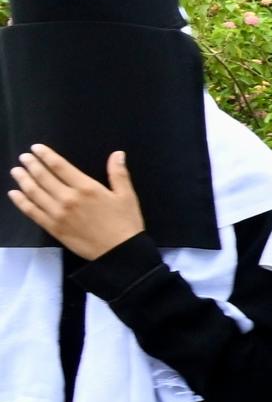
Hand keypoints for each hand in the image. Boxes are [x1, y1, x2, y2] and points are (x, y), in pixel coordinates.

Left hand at [8, 145, 144, 259]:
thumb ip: (119, 174)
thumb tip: (117, 153)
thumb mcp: (127, 196)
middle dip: (31, 165)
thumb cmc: (125, 223)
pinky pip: (32, 212)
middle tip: (23, 157)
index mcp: (86, 188)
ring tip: (16, 171)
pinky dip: (21, 202)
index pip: (59, 166)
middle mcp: (68, 198)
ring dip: (23, 180)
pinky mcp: (53, 227)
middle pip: (43, 177)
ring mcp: (57, 214)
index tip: (36, 148)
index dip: (46, 155)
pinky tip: (14, 194)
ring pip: (34, 193)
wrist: (120, 253)